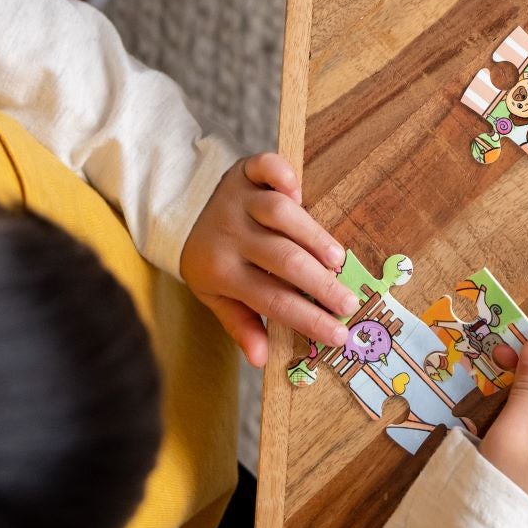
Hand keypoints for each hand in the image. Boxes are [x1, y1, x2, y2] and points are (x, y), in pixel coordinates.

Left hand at [180, 152, 358, 366]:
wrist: (179, 211)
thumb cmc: (210, 259)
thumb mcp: (214, 296)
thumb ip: (239, 324)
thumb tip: (262, 360)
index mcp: (220, 272)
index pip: (273, 301)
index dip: (308, 319)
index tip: (339, 334)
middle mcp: (229, 234)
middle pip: (283, 259)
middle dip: (320, 284)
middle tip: (348, 302)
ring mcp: (237, 200)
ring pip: (280, 214)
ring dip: (312, 235)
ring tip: (336, 260)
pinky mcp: (243, 171)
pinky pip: (263, 167)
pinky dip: (282, 175)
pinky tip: (300, 191)